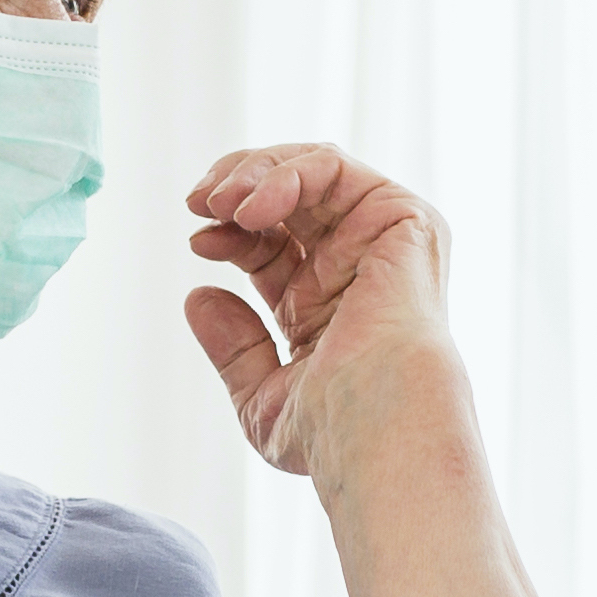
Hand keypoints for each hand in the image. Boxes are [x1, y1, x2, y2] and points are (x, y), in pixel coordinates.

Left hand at [184, 143, 472, 480]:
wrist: (375, 420)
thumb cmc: (331, 428)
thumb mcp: (260, 393)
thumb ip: (233, 346)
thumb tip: (199, 297)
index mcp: (325, 303)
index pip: (270, 243)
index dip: (228, 232)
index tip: (196, 240)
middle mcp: (354, 265)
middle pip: (290, 196)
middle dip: (234, 187)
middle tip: (196, 202)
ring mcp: (378, 237)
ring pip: (311, 169)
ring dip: (254, 172)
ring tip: (219, 199)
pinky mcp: (400, 217)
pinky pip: (334, 168)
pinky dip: (285, 174)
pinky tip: (252, 208)